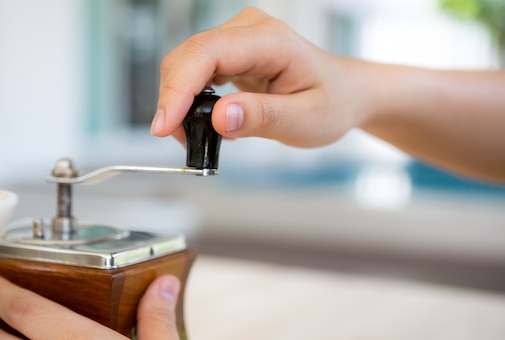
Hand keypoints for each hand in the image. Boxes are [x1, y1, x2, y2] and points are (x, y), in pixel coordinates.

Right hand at [152, 7, 504, 181]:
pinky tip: (199, 122)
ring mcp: (237, 39)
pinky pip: (195, 71)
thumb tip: (218, 118)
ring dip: (177, 102)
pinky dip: (187, 99)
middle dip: (172, 100)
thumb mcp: (304, 119)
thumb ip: (261, 117)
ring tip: (192, 137)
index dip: (178, 89)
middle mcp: (248, 30)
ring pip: (185, 64)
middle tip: (181, 142)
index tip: (164, 124)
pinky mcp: (229, 53)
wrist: (343, 94)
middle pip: (187, 56)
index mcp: (270, 40)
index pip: (207, 54)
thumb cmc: (331, 103)